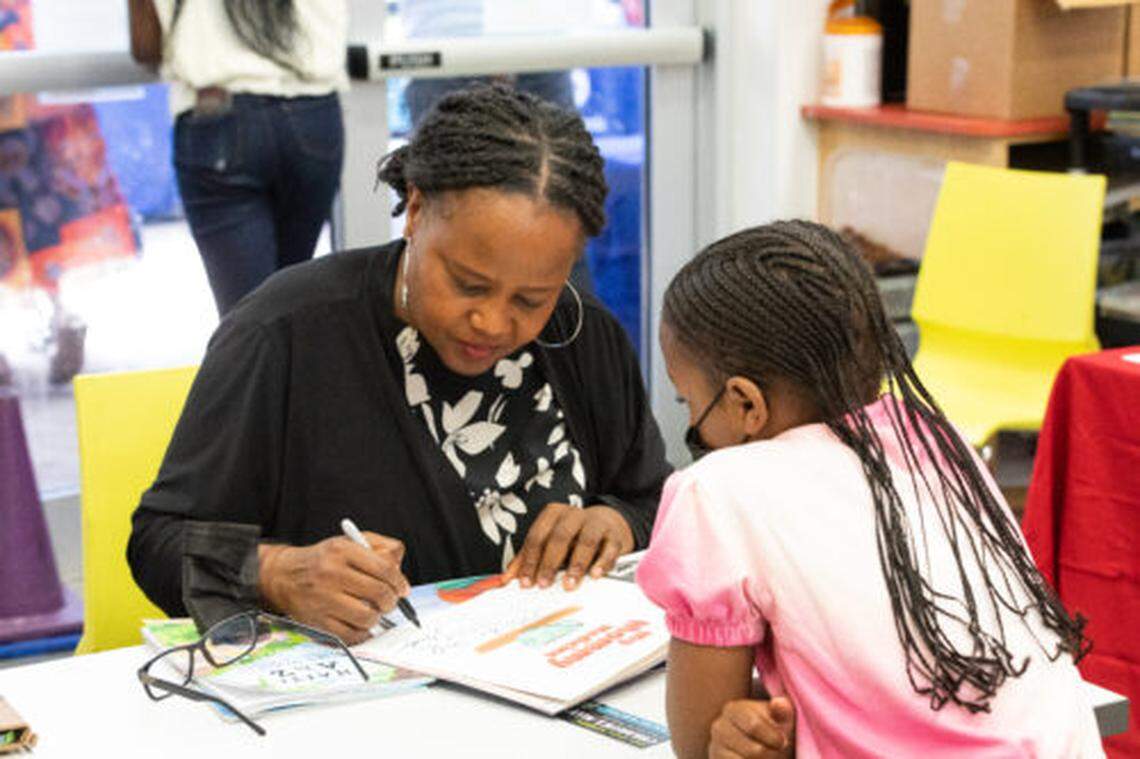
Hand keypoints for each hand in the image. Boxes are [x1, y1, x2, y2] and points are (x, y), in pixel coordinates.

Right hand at [258, 532, 409, 644]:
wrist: (284, 576)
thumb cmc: (325, 560)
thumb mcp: (350, 542)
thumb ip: (381, 548)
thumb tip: (400, 573)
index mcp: (342, 551)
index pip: (384, 568)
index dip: (399, 582)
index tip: (403, 589)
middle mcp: (331, 573)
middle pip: (379, 593)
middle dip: (391, 600)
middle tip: (389, 601)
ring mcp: (323, 599)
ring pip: (368, 617)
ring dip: (376, 617)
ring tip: (372, 610)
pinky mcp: (317, 621)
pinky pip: (352, 635)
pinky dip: (361, 632)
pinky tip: (359, 622)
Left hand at [505, 503, 632, 589]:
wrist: (607, 524)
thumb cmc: (571, 537)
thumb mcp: (547, 543)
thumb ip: (527, 559)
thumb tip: (505, 579)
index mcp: (553, 514)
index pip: (537, 536)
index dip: (529, 560)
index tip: (525, 582)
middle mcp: (574, 515)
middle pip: (559, 537)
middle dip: (549, 562)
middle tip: (543, 584)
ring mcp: (596, 524)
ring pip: (586, 541)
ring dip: (576, 564)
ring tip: (568, 584)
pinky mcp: (614, 536)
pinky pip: (610, 548)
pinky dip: (602, 562)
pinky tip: (595, 575)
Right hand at [708, 697, 795, 758]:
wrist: (757, 747)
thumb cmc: (772, 729)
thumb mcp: (781, 718)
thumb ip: (782, 710)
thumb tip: (778, 703)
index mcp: (733, 709)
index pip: (754, 726)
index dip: (774, 738)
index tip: (783, 742)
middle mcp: (719, 727)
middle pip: (754, 750)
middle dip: (771, 753)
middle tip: (775, 751)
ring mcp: (715, 747)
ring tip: (765, 756)